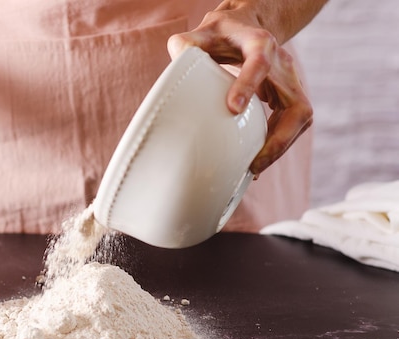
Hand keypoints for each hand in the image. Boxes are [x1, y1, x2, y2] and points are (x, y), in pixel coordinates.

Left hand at [167, 6, 312, 174]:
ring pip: (300, 120)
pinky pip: (292, 126)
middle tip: (255, 162)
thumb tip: (177, 59)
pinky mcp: (289, 98)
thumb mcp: (202, 32)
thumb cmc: (221, 35)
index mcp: (260, 43)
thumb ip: (186, 43)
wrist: (244, 30)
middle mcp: (282, 64)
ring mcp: (291, 83)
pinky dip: (277, 145)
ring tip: (254, 169)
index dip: (248, 84)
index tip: (233, 109)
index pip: (259, 62)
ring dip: (280, 147)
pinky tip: (256, 162)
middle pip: (297, 105)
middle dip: (279, 137)